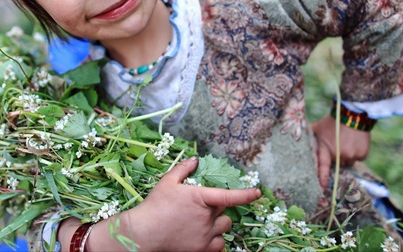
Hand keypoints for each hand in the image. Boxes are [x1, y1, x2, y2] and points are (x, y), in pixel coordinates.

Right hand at [105, 156, 261, 251]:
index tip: (257, 193)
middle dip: (218, 208)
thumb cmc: (155, 206)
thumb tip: (196, 160)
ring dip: (218, 224)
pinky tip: (204, 236)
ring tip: (202, 223)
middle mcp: (207, 217)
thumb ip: (184, 169)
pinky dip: (216, 240)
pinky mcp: (203, 249)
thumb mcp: (168, 182)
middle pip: (225, 211)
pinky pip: (220, 244)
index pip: (230, 196)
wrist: (145, 233)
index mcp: (201, 198)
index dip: (246, 194)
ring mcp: (206, 235)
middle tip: (201, 208)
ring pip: (224, 228)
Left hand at [311, 115, 370, 188]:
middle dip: (338, 158)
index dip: (322, 179)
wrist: (353, 115)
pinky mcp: (362, 154)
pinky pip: (358, 158)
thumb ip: (308, 133)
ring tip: (347, 141)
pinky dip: (357, 152)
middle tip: (338, 145)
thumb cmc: (333, 121)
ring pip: (349, 162)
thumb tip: (295, 133)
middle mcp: (339, 155)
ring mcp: (351, 156)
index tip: (321, 189)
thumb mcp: (318, 127)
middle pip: (338, 164)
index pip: (323, 167)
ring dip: (348, 156)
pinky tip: (355, 141)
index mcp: (326, 150)